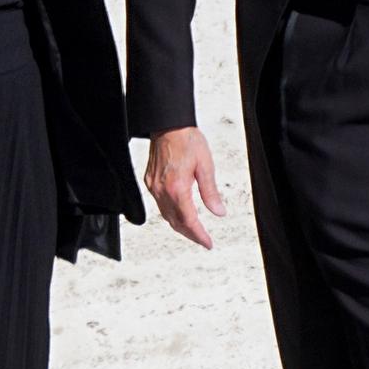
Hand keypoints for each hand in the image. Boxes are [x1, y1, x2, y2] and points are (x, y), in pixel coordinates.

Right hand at [144, 126, 226, 249]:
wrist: (168, 125)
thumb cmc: (186, 140)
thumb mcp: (205, 166)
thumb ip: (210, 192)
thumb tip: (218, 211)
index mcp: (177, 188)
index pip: (189, 221)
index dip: (199, 235)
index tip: (208, 243)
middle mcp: (162, 190)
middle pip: (176, 222)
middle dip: (190, 234)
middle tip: (203, 240)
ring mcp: (153, 186)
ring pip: (166, 215)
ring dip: (180, 225)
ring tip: (194, 231)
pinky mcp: (149, 181)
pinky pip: (160, 204)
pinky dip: (171, 213)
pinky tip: (179, 213)